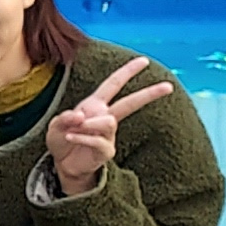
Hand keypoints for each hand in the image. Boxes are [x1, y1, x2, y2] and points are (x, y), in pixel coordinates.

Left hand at [45, 56, 176, 199]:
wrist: (62, 164)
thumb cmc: (61, 140)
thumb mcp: (56, 125)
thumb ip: (65, 118)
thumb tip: (81, 116)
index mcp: (95, 105)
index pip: (113, 84)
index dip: (127, 71)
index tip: (145, 61)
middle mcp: (105, 117)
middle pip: (130, 103)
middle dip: (149, 94)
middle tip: (169, 86)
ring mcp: (108, 135)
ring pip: (109, 122)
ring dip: (90, 124)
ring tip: (75, 128)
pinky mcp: (106, 151)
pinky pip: (98, 140)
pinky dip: (82, 137)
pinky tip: (71, 137)